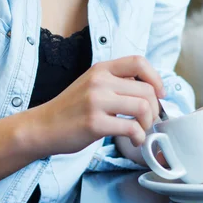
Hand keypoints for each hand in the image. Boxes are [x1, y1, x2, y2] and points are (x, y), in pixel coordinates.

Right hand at [32, 55, 164, 156]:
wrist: (43, 126)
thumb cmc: (71, 109)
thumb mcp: (92, 84)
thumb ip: (116, 83)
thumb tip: (149, 91)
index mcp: (101, 69)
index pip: (138, 62)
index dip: (155, 78)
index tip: (159, 94)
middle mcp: (99, 81)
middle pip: (146, 89)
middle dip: (155, 109)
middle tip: (149, 120)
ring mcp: (96, 101)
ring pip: (142, 107)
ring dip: (148, 123)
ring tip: (141, 130)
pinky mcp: (94, 123)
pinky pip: (131, 128)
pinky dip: (139, 136)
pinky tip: (133, 139)